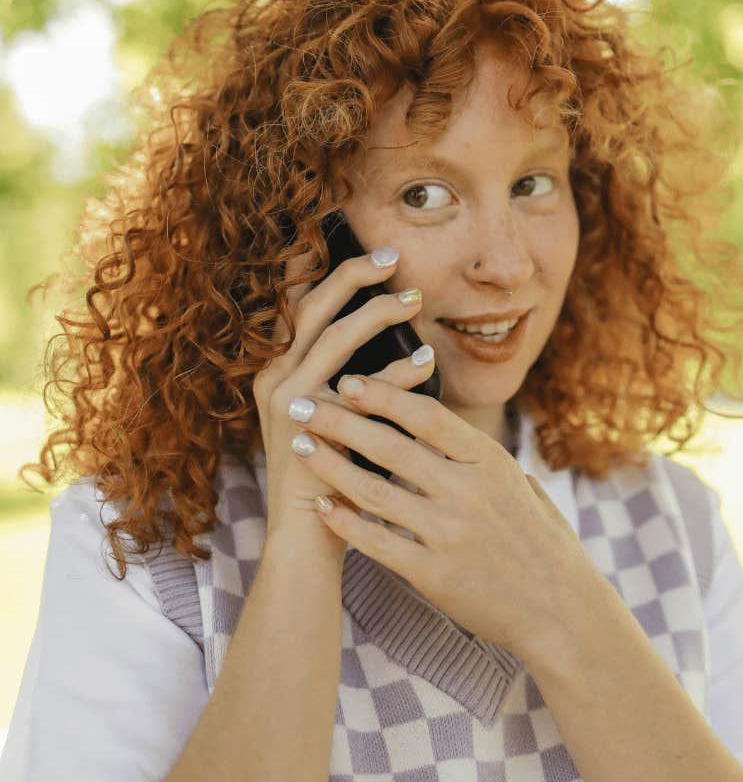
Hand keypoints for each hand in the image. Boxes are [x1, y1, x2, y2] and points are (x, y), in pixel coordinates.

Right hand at [251, 244, 431, 564]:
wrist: (309, 537)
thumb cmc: (332, 473)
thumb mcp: (337, 414)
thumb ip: (352, 375)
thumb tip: (390, 326)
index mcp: (279, 368)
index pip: (297, 302)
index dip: (326, 268)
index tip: (362, 244)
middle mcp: (275, 376)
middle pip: (312, 304)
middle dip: (354, 273)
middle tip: (394, 255)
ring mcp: (286, 399)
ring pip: (335, 334)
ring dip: (379, 311)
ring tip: (415, 299)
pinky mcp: (307, 425)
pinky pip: (361, 387)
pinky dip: (397, 370)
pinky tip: (427, 360)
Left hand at [286, 375, 579, 658]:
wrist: (561, 612)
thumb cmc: (542, 543)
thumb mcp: (520, 485)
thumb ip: (478, 457)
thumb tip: (439, 424)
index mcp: (490, 462)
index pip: (426, 415)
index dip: (383, 395)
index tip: (348, 381)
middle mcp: (468, 492)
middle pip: (391, 447)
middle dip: (340, 421)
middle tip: (304, 404)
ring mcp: (449, 534)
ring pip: (374, 491)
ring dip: (330, 465)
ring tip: (300, 447)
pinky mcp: (433, 574)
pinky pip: (376, 542)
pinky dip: (343, 521)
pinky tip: (320, 505)